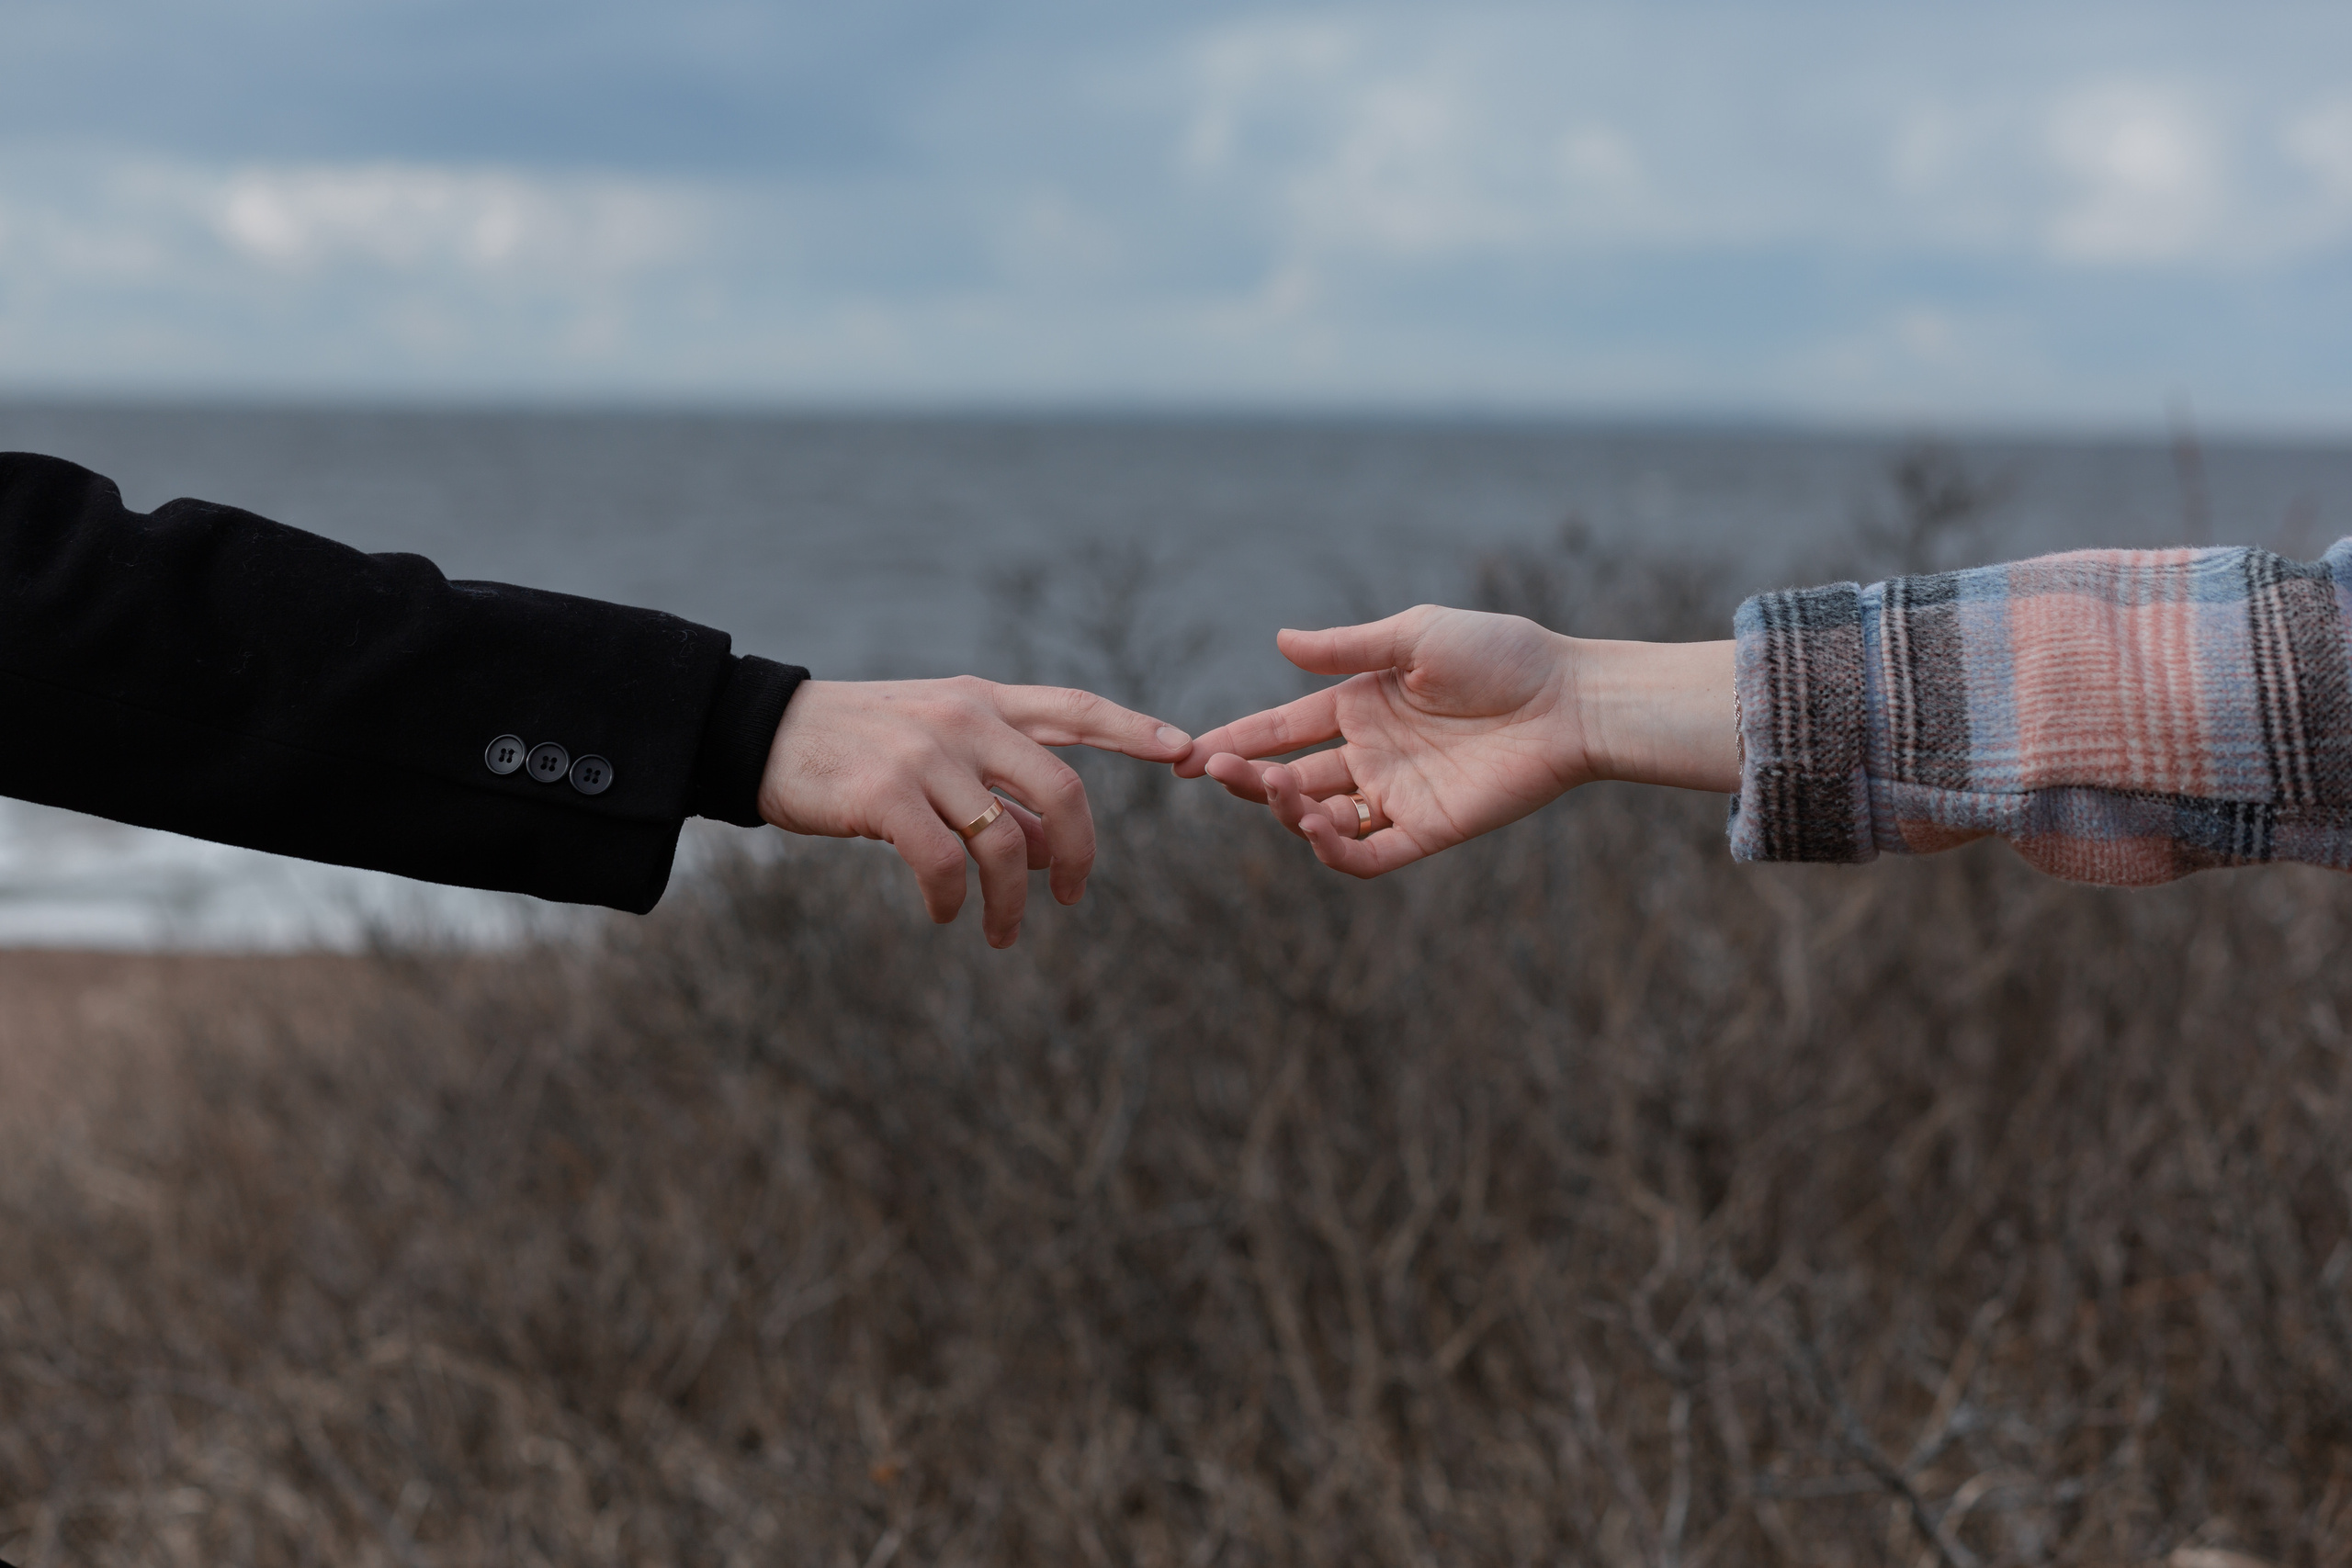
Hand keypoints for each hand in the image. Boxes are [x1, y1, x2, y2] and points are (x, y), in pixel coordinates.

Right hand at [760, 677, 1190, 945]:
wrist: (761, 734)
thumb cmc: (855, 748)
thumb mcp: (934, 753)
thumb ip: (994, 790)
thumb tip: (1048, 851)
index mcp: (983, 702)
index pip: (1076, 709)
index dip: (1135, 731)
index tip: (1186, 749)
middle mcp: (965, 721)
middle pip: (1062, 791)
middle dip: (1081, 855)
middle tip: (1072, 897)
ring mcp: (927, 756)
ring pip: (1005, 843)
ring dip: (1010, 903)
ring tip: (1001, 934)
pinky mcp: (885, 795)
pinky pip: (946, 865)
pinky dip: (955, 902)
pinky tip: (947, 914)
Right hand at [1177, 606, 1733, 876]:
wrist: (1570, 699)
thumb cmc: (1502, 654)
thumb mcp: (1415, 638)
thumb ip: (1346, 650)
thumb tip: (1279, 642)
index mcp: (1361, 706)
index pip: (1281, 729)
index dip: (1234, 740)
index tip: (1186, 752)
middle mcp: (1371, 755)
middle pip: (1290, 779)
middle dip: (1247, 779)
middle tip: (1216, 770)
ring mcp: (1397, 795)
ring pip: (1321, 820)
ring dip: (1287, 811)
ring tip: (1276, 791)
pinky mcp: (1428, 830)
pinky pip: (1369, 856)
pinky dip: (1336, 852)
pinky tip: (1316, 829)